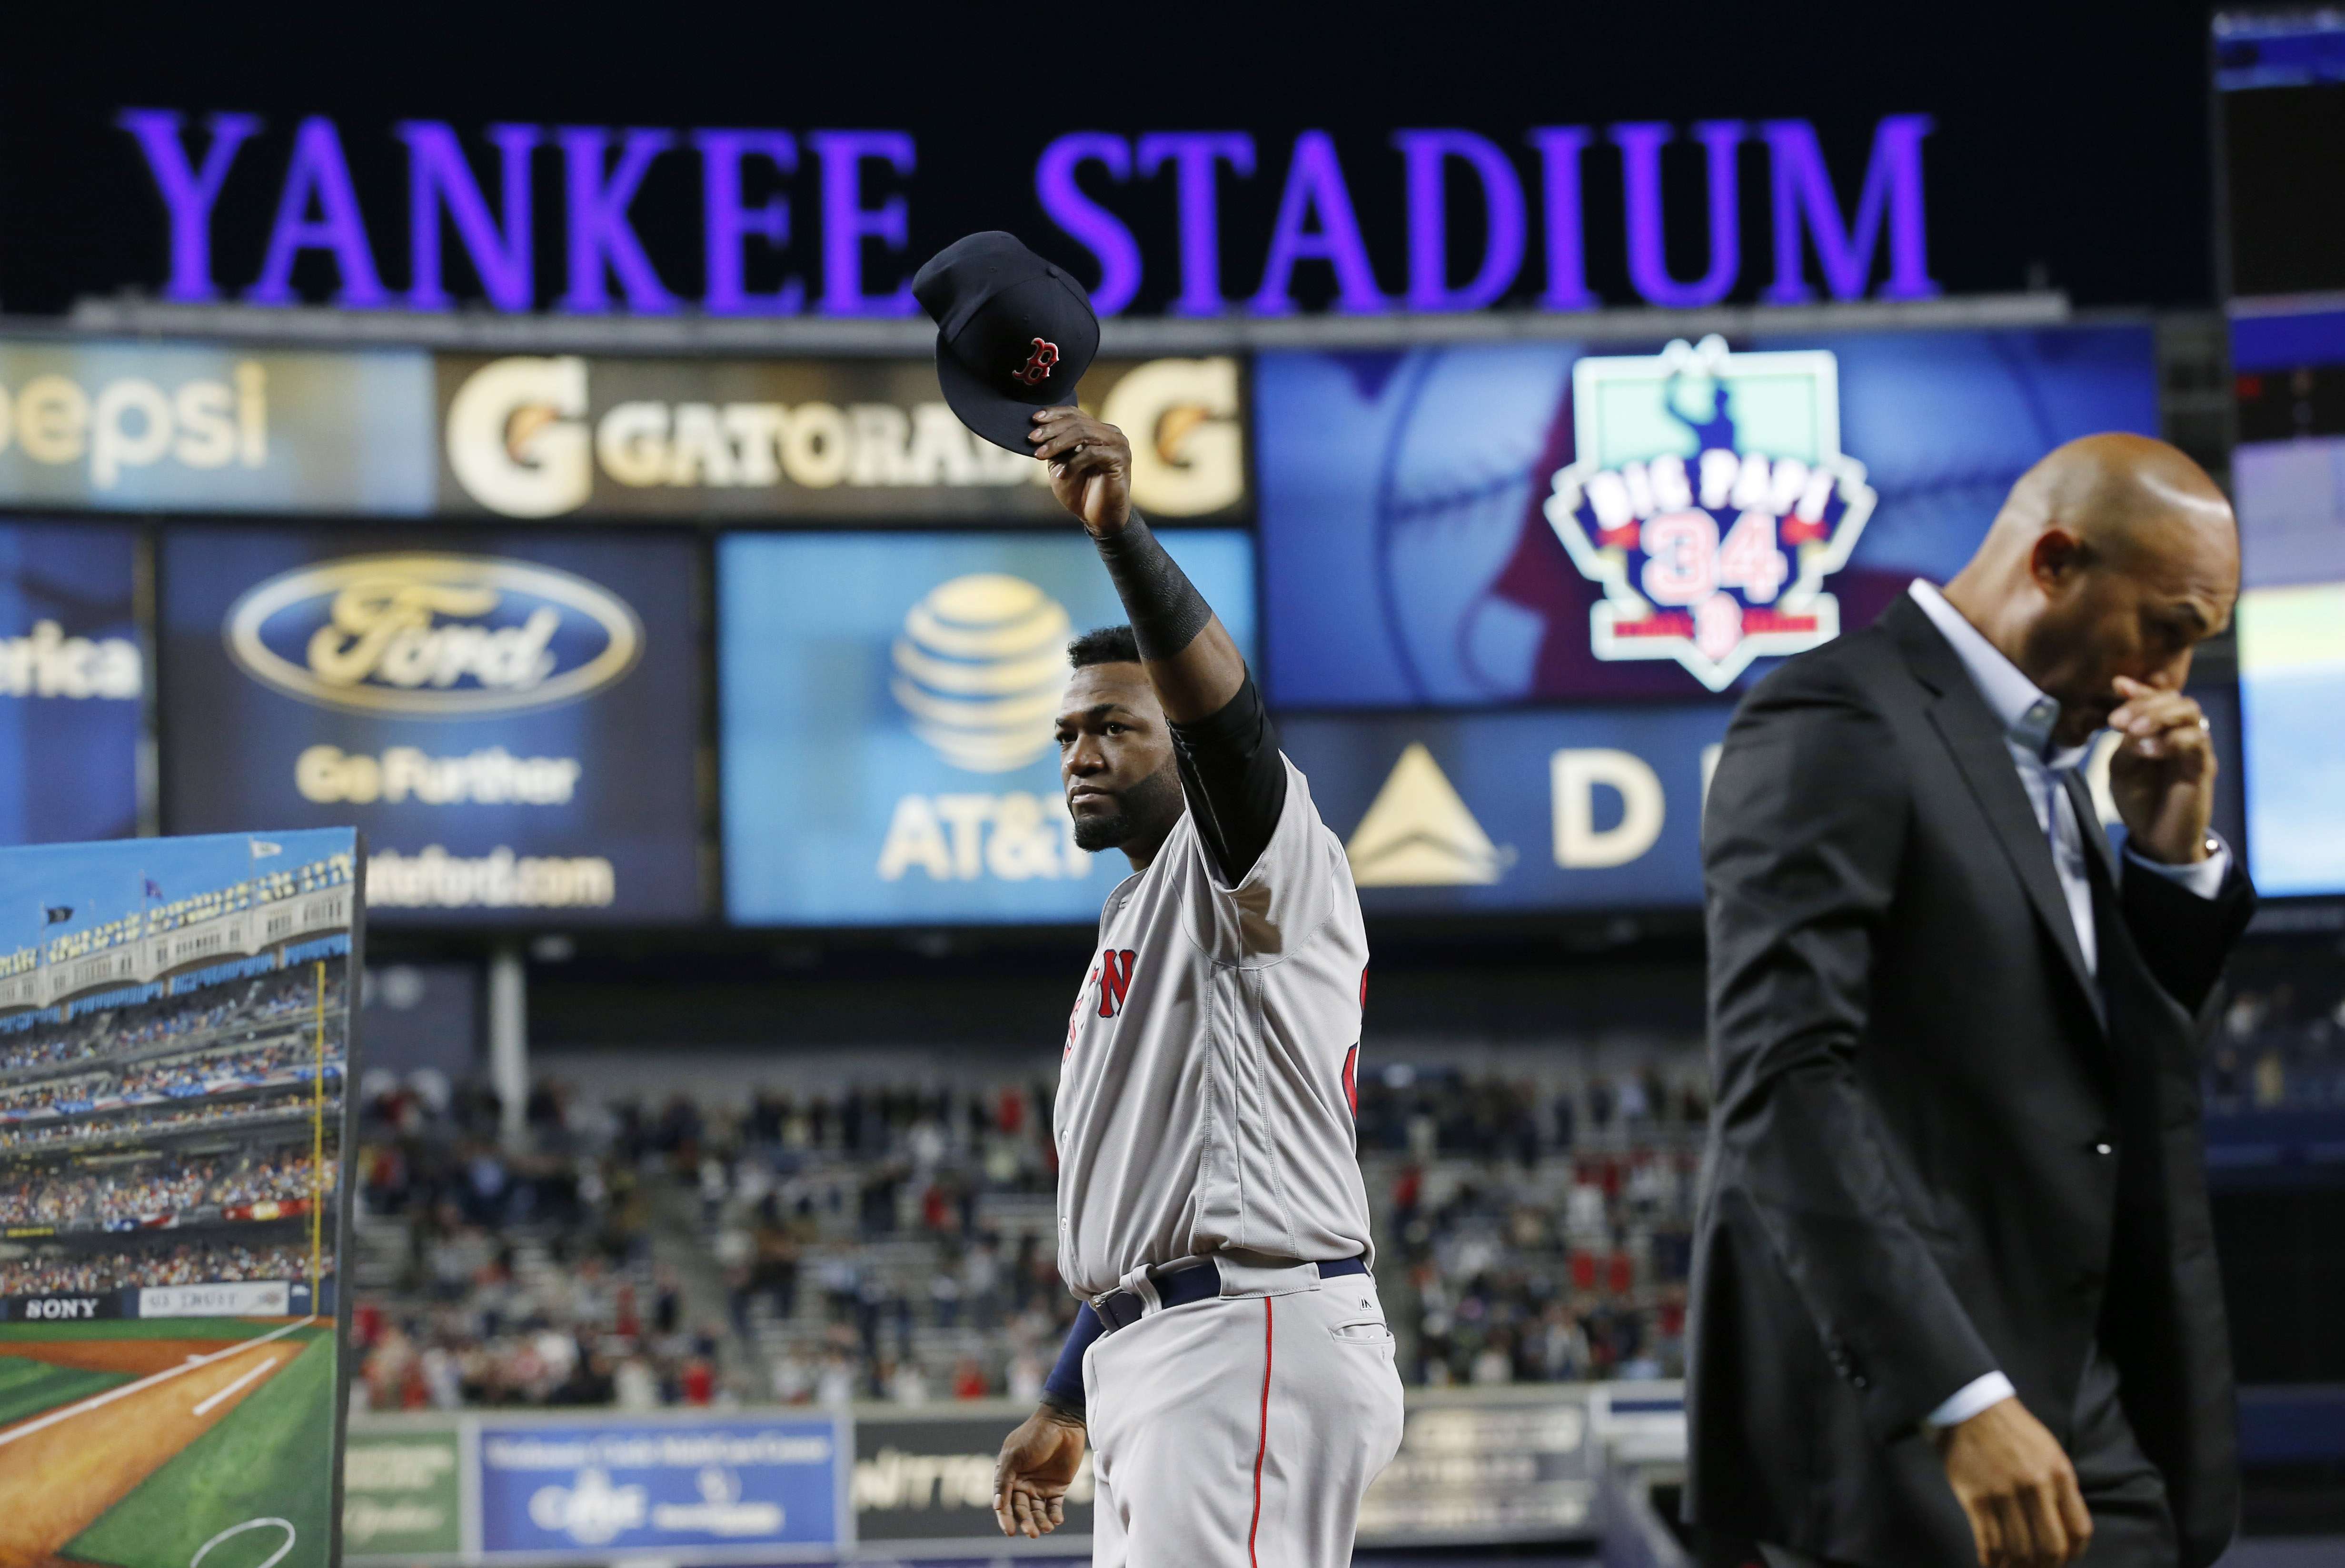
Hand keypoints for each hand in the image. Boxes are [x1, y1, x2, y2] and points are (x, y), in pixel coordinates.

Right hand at [992, 1404, 1085, 1538]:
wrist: (1063, 1423)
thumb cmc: (1034, 1436)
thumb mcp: (1014, 1455)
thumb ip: (1004, 1480)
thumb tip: (996, 1506)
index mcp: (1008, 1477)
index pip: (1004, 1503)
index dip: (1006, 1518)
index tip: (1010, 1531)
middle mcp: (1023, 1485)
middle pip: (1022, 1510)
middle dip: (1026, 1522)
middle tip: (1032, 1533)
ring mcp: (1040, 1487)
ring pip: (1038, 1512)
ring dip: (1040, 1522)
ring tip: (1046, 1528)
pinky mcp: (1058, 1487)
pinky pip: (1054, 1507)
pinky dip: (1054, 1515)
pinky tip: (1056, 1520)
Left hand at [1030, 408, 1131, 534]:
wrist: (1099, 518)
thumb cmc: (1080, 492)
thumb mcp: (1061, 464)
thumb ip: (1055, 446)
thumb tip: (1037, 430)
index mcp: (1097, 430)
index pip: (1074, 413)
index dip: (1053, 414)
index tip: (1033, 419)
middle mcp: (1110, 433)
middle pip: (1077, 422)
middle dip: (1051, 430)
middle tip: (1032, 438)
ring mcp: (1118, 444)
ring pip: (1083, 433)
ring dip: (1058, 443)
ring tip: (1040, 455)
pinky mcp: (1120, 458)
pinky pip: (1092, 453)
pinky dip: (1073, 463)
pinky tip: (1060, 475)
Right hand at [1936, 1396, 2092, 1567]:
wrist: (1970, 1406)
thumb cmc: (2013, 1429)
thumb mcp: (2049, 1451)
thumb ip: (2060, 1488)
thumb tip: (2063, 1529)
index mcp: (2059, 1473)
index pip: (2079, 1530)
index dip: (2075, 1554)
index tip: (2064, 1560)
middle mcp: (2035, 1486)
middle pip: (2051, 1547)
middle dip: (2047, 1567)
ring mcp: (2004, 1494)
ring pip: (2019, 1550)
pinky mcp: (1976, 1498)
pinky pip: (1989, 1543)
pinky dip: (1992, 1562)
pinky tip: (1993, 1565)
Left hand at [2105, 677, 2215, 864]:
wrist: (2154, 838)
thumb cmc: (2138, 799)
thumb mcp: (2121, 766)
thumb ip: (2125, 739)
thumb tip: (2126, 715)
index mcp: (2161, 731)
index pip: (2158, 699)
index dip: (2140, 690)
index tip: (2117, 685)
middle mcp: (2182, 735)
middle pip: (2178, 700)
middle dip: (2146, 703)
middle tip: (2117, 721)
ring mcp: (2195, 750)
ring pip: (2191, 714)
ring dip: (2158, 716)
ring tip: (2131, 731)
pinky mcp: (2203, 768)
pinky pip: (2196, 742)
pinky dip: (2170, 740)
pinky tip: (2145, 751)